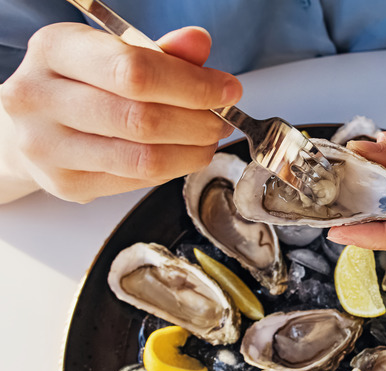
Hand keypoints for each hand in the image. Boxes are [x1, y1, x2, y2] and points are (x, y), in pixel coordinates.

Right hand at [0, 24, 240, 202]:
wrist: (31, 122)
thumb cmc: (79, 82)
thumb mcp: (115, 51)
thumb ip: (162, 52)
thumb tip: (198, 43)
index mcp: (54, 50)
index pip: (135, 72)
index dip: (192, 86)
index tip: (225, 91)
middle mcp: (39, 97)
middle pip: (142, 120)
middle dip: (198, 122)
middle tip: (221, 120)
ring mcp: (46, 146)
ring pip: (143, 159)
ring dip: (192, 151)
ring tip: (207, 139)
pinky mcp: (64, 183)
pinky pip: (136, 181)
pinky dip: (171, 169)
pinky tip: (180, 154)